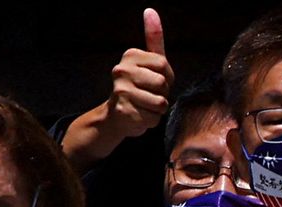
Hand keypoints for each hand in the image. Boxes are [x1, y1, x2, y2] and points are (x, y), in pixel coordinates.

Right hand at [106, 8, 174, 137]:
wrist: (115, 117)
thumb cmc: (137, 87)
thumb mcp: (148, 62)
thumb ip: (153, 38)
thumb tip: (150, 10)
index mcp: (130, 56)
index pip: (164, 65)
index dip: (166, 77)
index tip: (154, 80)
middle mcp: (121, 71)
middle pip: (162, 83)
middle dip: (162, 94)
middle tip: (148, 95)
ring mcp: (121, 91)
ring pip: (160, 102)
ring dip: (158, 109)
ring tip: (144, 106)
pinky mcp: (124, 112)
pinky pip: (153, 118)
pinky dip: (150, 121)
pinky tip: (139, 116)